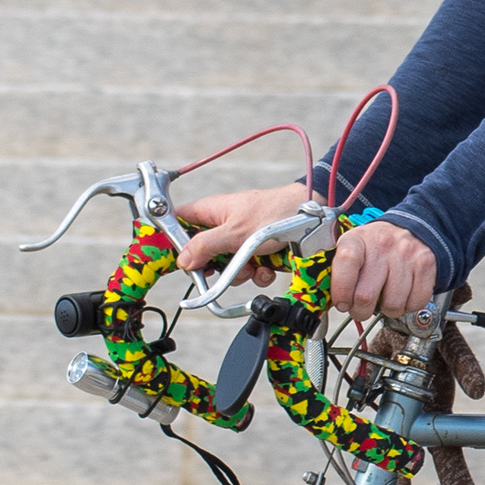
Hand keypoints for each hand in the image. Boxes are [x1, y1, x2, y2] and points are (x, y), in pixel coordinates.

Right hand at [174, 180, 308, 287]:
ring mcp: (241, 239)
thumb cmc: (274, 214)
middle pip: (203, 252)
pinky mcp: (259, 252)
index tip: (178, 259)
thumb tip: (182, 261)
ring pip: (227, 265)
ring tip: (253, 266)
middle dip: (214, 266)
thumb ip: (205, 246)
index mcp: (212, 211)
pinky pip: (249, 269)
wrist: (311, 220)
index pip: (179, 221)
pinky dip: (257, 273)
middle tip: (221, 268)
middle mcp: (224, 225)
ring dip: (239, 272)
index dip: (173, 239)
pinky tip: (266, 269)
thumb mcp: (234, 233)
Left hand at [329, 219, 442, 322]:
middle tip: (361, 309)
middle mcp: (382, 245)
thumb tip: (334, 302)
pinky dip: (408, 306)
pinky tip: (403, 295)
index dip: (341, 290)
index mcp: (357, 240)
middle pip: (366, 295)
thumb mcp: (352, 249)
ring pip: (392, 304)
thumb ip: (340, 272)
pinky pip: (416, 302)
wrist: (411, 229)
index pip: (346, 262)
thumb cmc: (376, 246)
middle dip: (361, 311)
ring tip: (385, 298)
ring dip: (387, 310)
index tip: (342, 303)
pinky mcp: (426, 266)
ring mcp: (406, 255)